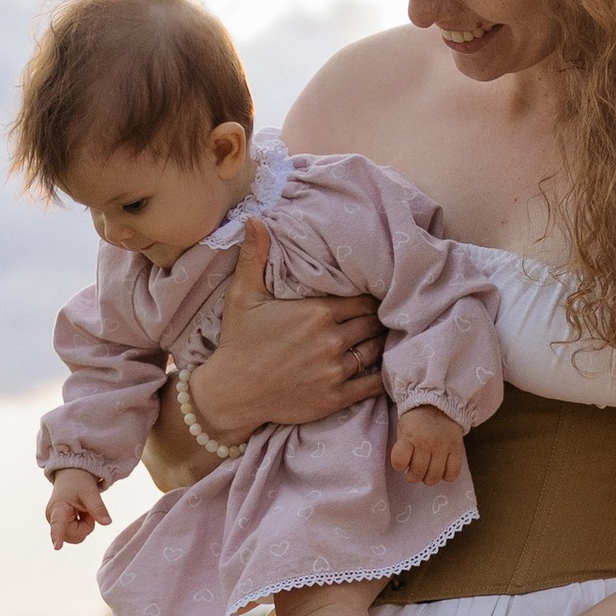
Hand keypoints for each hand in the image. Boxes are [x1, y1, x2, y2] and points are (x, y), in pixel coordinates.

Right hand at [47, 472, 109, 548]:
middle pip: (75, 535)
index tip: (57, 547)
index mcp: (58, 508)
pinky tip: (78, 514)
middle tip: (86, 509)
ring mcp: (54, 523)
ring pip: (76, 537)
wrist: (70, 476)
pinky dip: (82, 527)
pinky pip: (75, 535)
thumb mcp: (91, 492)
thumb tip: (107, 523)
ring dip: (84, 526)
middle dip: (86, 525)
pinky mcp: (58, 526)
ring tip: (81, 510)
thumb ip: (98, 508)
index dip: (58, 536)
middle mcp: (52, 518)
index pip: (58, 524)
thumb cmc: (78, 482)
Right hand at [188, 220, 383, 443]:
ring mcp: (335, 370)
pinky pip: (372, 384)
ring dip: (379, 344)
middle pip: (373, 323)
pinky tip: (383, 367)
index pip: (363, 300)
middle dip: (377, 319)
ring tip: (379, 338)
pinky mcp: (335, 397)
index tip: (372, 297)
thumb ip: (254, 256)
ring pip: (375, 351)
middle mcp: (331, 340)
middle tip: (379, 317)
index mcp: (317, 312)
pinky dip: (382, 375)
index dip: (370, 297)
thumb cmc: (238, 342)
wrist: (232, 393)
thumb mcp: (242, 295)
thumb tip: (254, 218)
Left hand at [388, 404, 465, 486]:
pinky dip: (446, 476)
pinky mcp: (457, 448)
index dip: (399, 466)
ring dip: (428, 479)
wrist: (439, 404)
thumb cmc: (416, 421)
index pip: (399, 462)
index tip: (402, 462)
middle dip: (413, 477)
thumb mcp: (403, 429)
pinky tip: (442, 470)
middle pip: (417, 472)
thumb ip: (403, 448)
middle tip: (414, 472)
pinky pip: (452, 473)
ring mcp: (443, 446)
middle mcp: (426, 442)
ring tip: (427, 473)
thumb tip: (408, 470)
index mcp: (409, 435)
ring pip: (434, 476)